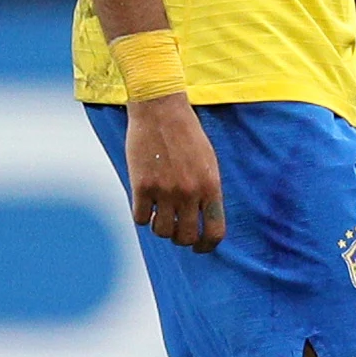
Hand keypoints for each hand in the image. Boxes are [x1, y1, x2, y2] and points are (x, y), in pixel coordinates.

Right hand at [125, 95, 224, 251]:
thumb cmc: (186, 133)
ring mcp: (165, 190)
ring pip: (161, 231)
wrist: (160, 109)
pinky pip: (140, 218)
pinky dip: (142, 216)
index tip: (199, 247)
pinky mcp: (142, 186)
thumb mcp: (208, 161)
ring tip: (159, 215)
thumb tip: (203, 220)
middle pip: (185, 237)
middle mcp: (189, 192)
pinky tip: (145, 204)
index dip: (207, 246)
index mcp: (210, 186)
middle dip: (180, 239)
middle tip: (175, 230)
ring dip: (160, 228)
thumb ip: (207, 190)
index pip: (214, 231)